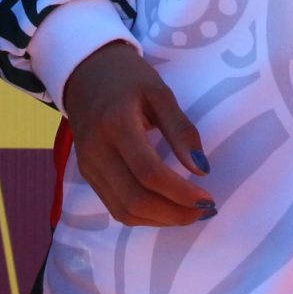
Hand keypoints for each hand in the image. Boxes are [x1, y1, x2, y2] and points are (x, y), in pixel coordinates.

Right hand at [61, 41, 213, 227]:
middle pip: (134, 200)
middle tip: (204, 211)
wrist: (85, 73)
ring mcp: (88, 166)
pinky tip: (167, 208)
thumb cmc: (128, 79)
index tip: (208, 198)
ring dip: (160, 220)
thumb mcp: (160, 93)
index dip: (180, 192)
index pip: (148, 172)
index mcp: (116, 124)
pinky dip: (144, 216)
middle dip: (173, 214)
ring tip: (189, 213)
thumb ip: (181, 129)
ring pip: (124, 210)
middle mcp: (97, 151)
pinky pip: (115, 206)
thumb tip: (202, 170)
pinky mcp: (87, 175)